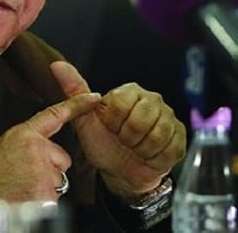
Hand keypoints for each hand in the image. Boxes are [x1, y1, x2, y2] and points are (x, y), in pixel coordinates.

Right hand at [0, 91, 100, 203]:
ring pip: (58, 180)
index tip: (93, 98)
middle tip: (26, 175)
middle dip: (50, 169)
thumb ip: (29, 141)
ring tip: (22, 188)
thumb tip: (43, 147)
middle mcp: (37, 150)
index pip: (56, 115)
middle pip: (63, 159)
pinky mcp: (45, 194)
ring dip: (45, 186)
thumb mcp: (5, 144)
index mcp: (25, 134)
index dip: (77, 105)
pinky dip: (42, 202)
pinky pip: (54, 197)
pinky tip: (24, 199)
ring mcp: (42, 173)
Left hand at [50, 61, 185, 200]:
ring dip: (141, 149)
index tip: (111, 128)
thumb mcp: (85, 120)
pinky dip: (154, 158)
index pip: (121, 105)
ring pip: (156, 135)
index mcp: (129, 91)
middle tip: (124, 140)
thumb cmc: (104, 144)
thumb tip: (57, 65)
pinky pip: (169, 148)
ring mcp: (169, 117)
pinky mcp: (180, 137)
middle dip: (128, 137)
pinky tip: (149, 155)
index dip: (113, 123)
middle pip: (141, 119)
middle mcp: (152, 99)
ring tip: (136, 147)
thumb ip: (74, 91)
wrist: (121, 172)